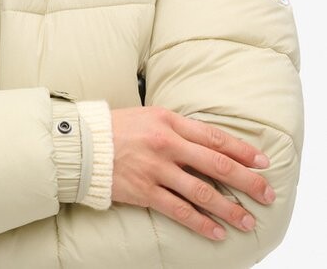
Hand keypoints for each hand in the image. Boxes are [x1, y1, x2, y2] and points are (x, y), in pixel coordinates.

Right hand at [110, 106, 275, 240]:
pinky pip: (179, 210)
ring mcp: (156, 169)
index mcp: (169, 121)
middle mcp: (166, 144)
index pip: (214, 137)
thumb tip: (206, 141)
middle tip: (266, 194)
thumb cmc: (116, 127)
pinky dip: (201, 222)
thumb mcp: (149, 115)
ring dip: (229, 208)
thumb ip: (177, 127)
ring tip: (247, 220)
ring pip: (202, 192)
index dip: (242, 151)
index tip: (262, 162)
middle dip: (246, 181)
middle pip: (216, 164)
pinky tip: (216, 231)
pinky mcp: (144, 191)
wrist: (81, 143)